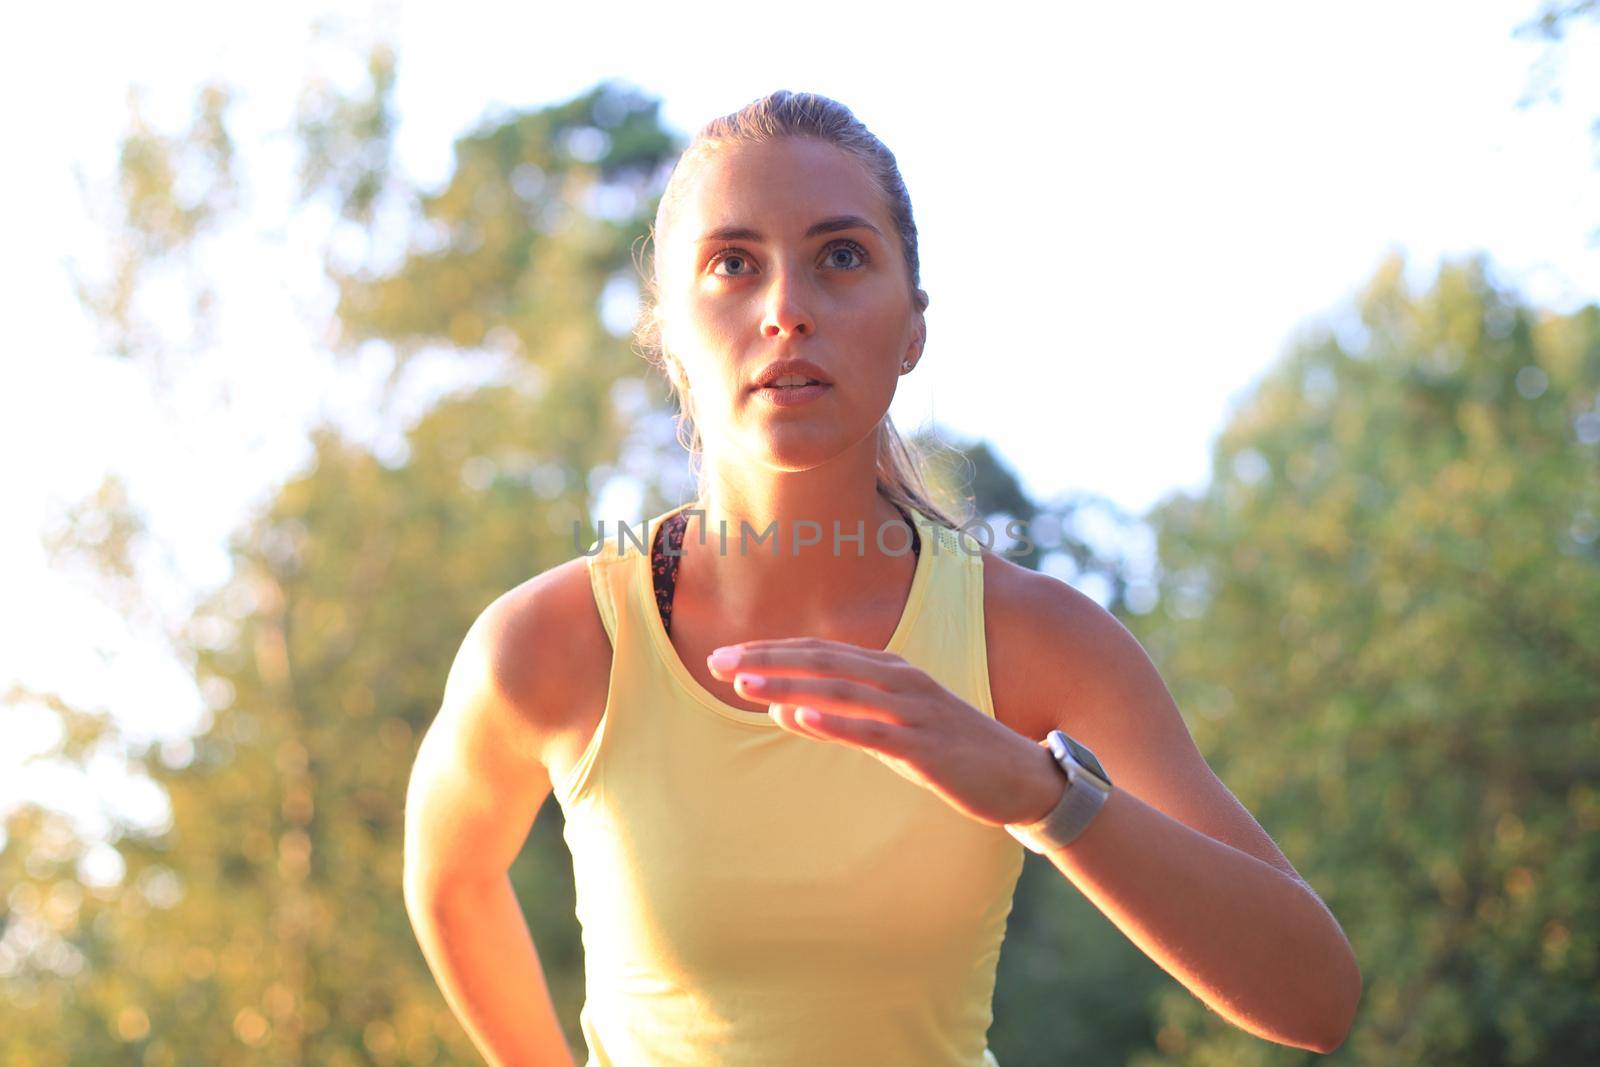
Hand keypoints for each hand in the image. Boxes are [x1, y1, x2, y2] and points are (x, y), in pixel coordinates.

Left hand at [707, 637, 1065, 827]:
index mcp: (888, 670)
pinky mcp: (925, 745)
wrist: (1022, 777)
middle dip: (766, 660)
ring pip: (839, 690)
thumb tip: (783, 712)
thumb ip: (838, 720)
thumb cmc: (949, 752)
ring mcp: (913, 711)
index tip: (722, 656)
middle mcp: (899, 680)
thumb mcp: (888, 734)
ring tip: (743, 684)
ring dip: (788, 684)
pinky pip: (872, 731)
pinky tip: (798, 717)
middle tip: (716, 661)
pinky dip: (833, 722)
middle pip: (821, 662)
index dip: (769, 651)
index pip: (818, 652)